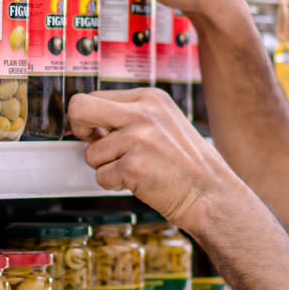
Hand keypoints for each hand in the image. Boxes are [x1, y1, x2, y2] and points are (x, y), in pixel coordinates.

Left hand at [68, 87, 227, 231]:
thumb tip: (92, 123)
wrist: (211, 193)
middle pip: (80, 108)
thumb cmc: (189, 163)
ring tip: (138, 169)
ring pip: (91, 153)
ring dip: (107, 166)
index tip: (99, 132)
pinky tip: (141, 181)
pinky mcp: (131, 167)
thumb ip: (132, 116)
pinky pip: (101, 177)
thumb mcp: (166, 122)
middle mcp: (142, 114)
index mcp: (151, 98)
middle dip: (77, 128)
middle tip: (91, 142)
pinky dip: (116, 184)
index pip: (96, 96)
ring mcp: (136, 139)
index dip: (91, 118)